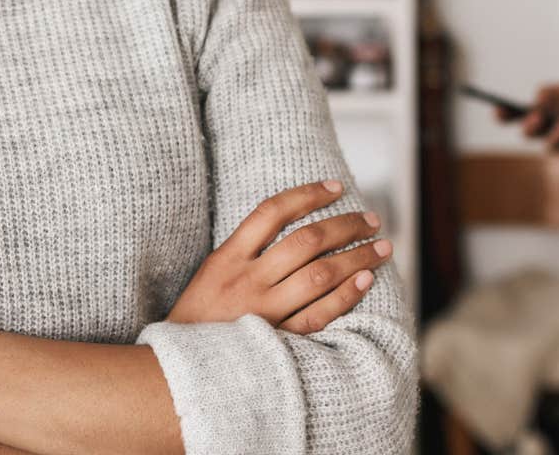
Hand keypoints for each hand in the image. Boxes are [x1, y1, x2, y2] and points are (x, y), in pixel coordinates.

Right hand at [167, 179, 390, 333]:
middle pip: (305, 240)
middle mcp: (246, 281)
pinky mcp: (277, 341)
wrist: (177, 371)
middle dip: (345, 225)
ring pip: (320, 274)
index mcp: (226, 258)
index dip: (307, 194)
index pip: (271, 212)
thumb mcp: (210, 274)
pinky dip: (346, 295)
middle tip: (370, 219)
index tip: (336, 187)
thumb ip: (244, 252)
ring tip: (381, 246)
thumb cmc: (198, 320)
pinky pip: (319, 315)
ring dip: (357, 257)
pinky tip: (366, 279)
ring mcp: (263, 312)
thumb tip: (293, 226)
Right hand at [503, 83, 558, 158]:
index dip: (503, 114)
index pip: (514, 114)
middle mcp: (543, 129)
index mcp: (539, 111)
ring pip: (550, 142)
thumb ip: (554, 97)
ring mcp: (556, 142)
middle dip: (531, 125)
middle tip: (537, 117)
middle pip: (527, 132)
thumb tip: (537, 101)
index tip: (498, 110)